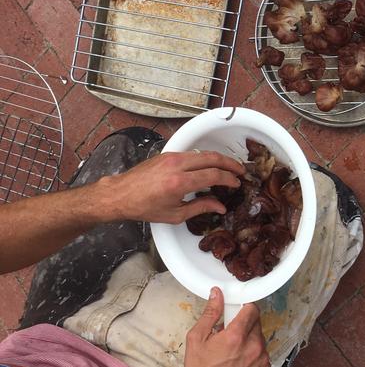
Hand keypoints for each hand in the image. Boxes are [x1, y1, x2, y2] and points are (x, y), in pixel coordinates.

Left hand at [104, 150, 245, 223]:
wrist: (121, 194)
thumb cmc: (144, 207)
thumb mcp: (175, 214)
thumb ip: (200, 207)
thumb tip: (220, 206)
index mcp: (179, 183)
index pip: (213, 175)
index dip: (229, 178)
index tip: (236, 183)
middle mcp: (176, 166)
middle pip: (212, 158)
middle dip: (230, 163)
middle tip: (241, 170)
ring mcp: (172, 157)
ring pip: (204, 153)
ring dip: (220, 159)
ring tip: (230, 167)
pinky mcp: (168, 154)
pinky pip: (193, 153)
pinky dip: (206, 158)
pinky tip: (211, 166)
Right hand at [184, 289, 269, 366]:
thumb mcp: (197, 339)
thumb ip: (210, 313)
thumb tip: (217, 293)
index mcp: (236, 336)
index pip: (252, 309)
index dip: (244, 307)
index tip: (237, 311)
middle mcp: (253, 346)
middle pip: (257, 323)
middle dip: (245, 323)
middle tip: (231, 333)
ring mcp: (261, 359)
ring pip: (260, 338)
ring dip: (250, 339)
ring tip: (234, 350)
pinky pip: (262, 353)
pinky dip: (254, 353)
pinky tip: (240, 361)